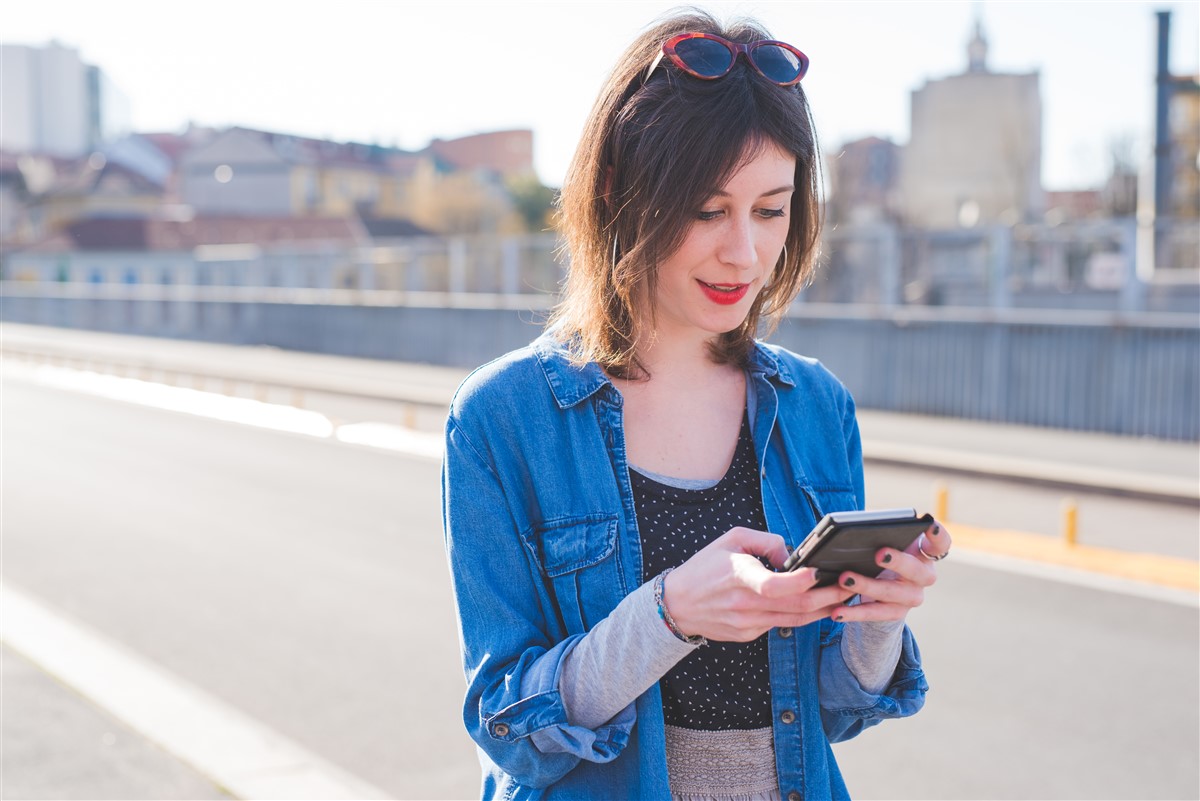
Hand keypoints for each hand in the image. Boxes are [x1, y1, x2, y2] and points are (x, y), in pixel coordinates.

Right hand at [663, 527, 856, 641]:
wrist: (677, 604)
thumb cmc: (705, 567)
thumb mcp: (731, 540)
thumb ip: (766, 542)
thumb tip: (792, 555)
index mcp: (739, 576)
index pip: (774, 585)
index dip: (800, 581)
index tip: (820, 572)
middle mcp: (745, 604)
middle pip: (796, 606)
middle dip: (828, 596)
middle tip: (849, 585)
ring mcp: (748, 623)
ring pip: (795, 619)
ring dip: (822, 610)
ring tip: (842, 598)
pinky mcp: (748, 634)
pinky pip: (780, 623)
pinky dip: (801, 616)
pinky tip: (815, 606)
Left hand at [830, 520, 951, 622]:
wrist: (883, 587)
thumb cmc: (883, 553)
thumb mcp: (887, 542)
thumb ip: (881, 535)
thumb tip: (855, 531)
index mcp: (924, 554)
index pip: (940, 544)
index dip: (938, 535)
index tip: (929, 524)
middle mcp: (923, 576)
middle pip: (916, 570)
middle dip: (898, 561)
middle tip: (879, 554)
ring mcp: (912, 597)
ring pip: (892, 593)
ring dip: (867, 586)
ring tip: (844, 579)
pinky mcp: (896, 613)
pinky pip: (875, 614)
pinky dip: (854, 612)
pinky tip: (838, 612)